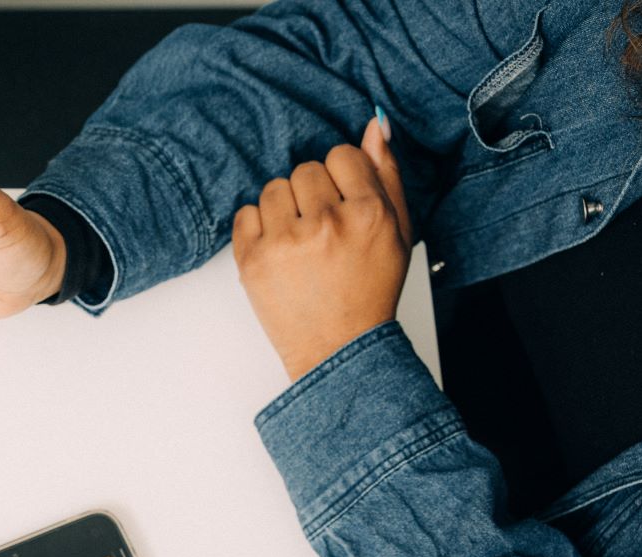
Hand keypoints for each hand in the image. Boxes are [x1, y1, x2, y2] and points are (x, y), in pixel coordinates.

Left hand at [232, 117, 413, 382]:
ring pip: (273, 188)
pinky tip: (277, 248)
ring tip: (299, 240)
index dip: (340, 178)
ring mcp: (286, 243)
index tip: (341, 204)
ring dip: (283, 208)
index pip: (340, 155)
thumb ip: (386, 174)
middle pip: (304, 170)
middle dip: (311, 194)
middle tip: (321, 229)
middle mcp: (326, 223)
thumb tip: (376, 124)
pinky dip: (257, 227)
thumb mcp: (397, 231)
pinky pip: (245, 213)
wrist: (338, 347)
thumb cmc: (369, 290)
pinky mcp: (253, 261)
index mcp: (368, 213)